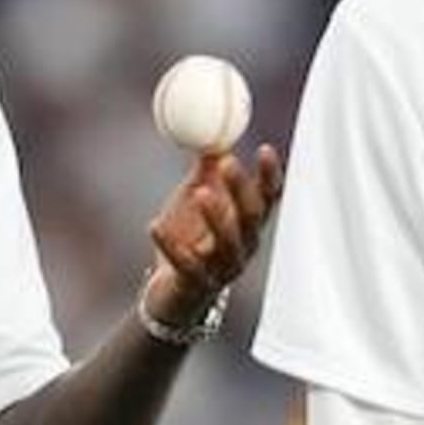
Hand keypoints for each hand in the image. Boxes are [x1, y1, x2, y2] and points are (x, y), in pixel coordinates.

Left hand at [145, 145, 284, 326]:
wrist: (172, 292)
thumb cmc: (189, 238)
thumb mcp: (196, 198)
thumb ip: (206, 169)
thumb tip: (210, 132)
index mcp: (247, 224)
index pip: (268, 199)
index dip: (269, 176)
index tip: (264, 149)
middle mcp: (243, 247)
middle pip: (251, 218)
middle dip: (241, 190)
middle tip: (227, 163)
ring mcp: (223, 269)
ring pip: (227, 244)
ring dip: (216, 217)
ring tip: (200, 193)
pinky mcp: (197, 286)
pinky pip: (186, 266)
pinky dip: (170, 246)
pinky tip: (154, 225)